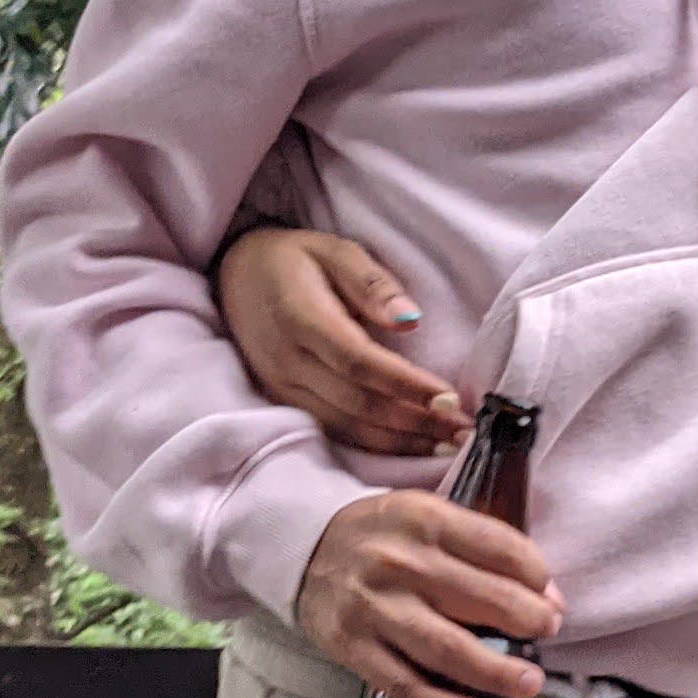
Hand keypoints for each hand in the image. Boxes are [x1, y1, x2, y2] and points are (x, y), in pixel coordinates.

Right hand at [217, 225, 464, 455]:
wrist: (234, 274)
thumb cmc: (294, 259)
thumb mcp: (335, 250)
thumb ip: (373, 284)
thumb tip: (410, 320)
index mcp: (301, 318)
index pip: (359, 362)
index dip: (406, 385)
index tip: (450, 398)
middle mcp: (288, 360)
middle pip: (358, 403)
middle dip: (415, 421)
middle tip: (463, 431)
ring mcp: (282, 386)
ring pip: (347, 426)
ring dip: (400, 442)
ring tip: (447, 445)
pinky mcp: (283, 401)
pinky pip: (333, 431)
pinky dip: (375, 444)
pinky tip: (410, 446)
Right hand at [296, 491, 563, 697]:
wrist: (302, 548)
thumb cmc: (381, 535)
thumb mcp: (424, 514)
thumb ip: (477, 544)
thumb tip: (543, 592)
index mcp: (424, 520)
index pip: (499, 547)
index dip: (536, 574)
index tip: (551, 595)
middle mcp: (399, 563)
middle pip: (481, 599)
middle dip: (528, 619)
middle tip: (550, 631)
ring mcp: (374, 608)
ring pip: (447, 649)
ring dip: (497, 671)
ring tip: (530, 682)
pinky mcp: (352, 646)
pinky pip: (404, 684)